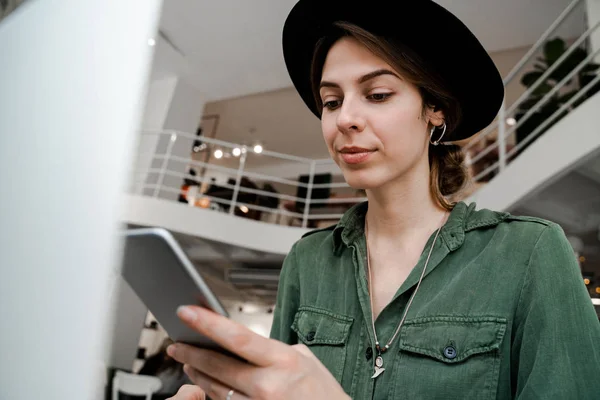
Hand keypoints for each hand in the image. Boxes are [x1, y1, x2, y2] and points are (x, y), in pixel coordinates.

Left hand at [165, 306, 349, 399]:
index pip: (237, 337)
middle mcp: (268, 385)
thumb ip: (275, 350)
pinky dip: (213, 392)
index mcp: (283, 361)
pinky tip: (206, 383)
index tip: (187, 312)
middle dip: (191, 351)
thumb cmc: (322, 393)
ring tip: (187, 360)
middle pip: (217, 365)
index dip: (208, 323)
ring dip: (198, 373)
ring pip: (216, 388)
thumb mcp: (306, 360)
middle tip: (176, 343)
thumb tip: (248, 344)